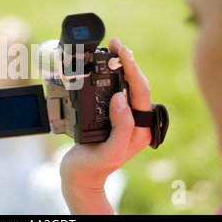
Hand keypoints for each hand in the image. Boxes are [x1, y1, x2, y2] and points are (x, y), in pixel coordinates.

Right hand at [60, 37, 151, 213]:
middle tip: (115, 44)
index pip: (141, 92)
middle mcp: (136, 121)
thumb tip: (121, 97)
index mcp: (140, 129)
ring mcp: (124, 118)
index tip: (121, 52)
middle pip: (137, 84)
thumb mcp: (110, 152)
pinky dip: (112, 75)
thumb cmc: (92, 168)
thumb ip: (121, 127)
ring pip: (128, 85)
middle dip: (128, 61)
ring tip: (113, 49)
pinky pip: (115, 90)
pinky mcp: (112, 116)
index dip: (132, 69)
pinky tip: (107, 66)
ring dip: (122, 65)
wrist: (80, 178)